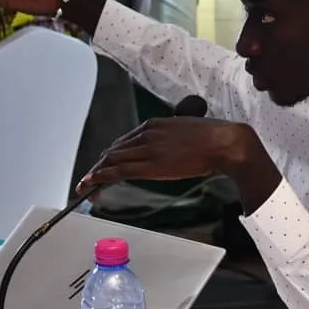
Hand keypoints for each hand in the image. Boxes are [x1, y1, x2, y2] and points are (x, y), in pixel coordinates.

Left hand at [78, 117, 257, 188]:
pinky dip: (101, 176)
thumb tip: (171, 146)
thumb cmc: (213, 138)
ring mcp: (147, 149)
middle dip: (100, 165)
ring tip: (85, 184)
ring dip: (96, 173)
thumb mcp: (186, 129)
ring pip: (112, 160)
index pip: (125, 140)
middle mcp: (146, 134)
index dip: (112, 154)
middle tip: (89, 178)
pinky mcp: (150, 165)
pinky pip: (119, 171)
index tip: (105, 164)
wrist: (223, 143)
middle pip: (115, 150)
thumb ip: (173, 136)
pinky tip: (91, 182)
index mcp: (154, 124)